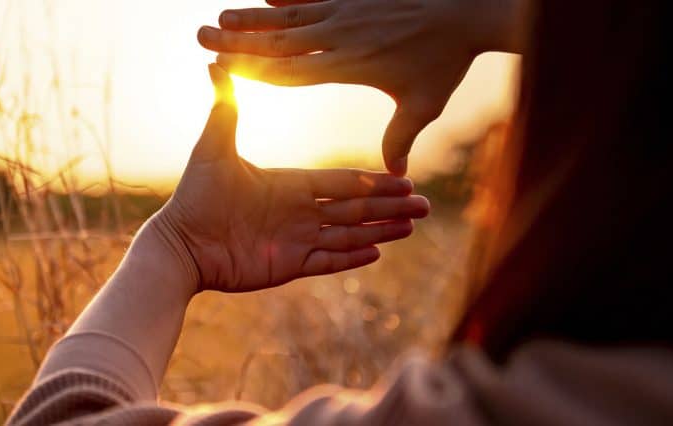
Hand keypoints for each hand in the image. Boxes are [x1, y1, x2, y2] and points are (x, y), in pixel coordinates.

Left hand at [150, 64, 429, 292]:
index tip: (403, 178)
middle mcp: (298, 211)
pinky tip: (378, 253)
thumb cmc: (194, 197)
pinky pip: (328, 261)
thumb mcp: (213, 149)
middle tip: (425, 205)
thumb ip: (225, 110)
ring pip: (348, 234)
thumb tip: (216, 65)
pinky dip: (352, 258)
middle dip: (390, 206)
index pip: (341, 182)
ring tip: (412, 227)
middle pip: (354, 208)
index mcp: (289, 184)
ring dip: (380, 230)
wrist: (180, 244)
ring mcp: (295, 239)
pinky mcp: (288, 265)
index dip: (373, 181)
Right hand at [197, 0, 515, 175]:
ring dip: (254, 16)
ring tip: (222, 16)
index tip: (220, 68)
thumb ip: (402, 135)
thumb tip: (396, 173)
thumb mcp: (424, 103)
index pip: (289, 71)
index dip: (252, 69)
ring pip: (289, 15)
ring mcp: (346, 10)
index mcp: (350, 65)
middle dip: (238, 39)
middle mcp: (341, 36)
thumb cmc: (447, 60)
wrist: (468, 8)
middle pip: (278, 40)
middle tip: (203, 35)